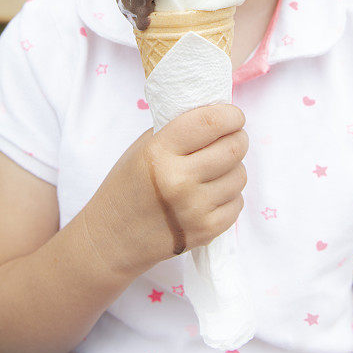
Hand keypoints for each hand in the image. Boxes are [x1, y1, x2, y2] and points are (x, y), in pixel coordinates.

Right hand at [83, 103, 247, 277]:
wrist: (112, 238)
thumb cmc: (128, 184)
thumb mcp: (144, 147)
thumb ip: (178, 129)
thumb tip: (218, 114)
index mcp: (159, 152)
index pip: (210, 122)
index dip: (230, 115)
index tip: (233, 116)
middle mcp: (178, 180)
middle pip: (234, 148)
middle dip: (238, 138)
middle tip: (232, 138)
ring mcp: (194, 209)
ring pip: (240, 175)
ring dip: (234, 167)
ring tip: (217, 168)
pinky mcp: (205, 232)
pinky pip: (238, 202)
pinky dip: (230, 194)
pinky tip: (212, 192)